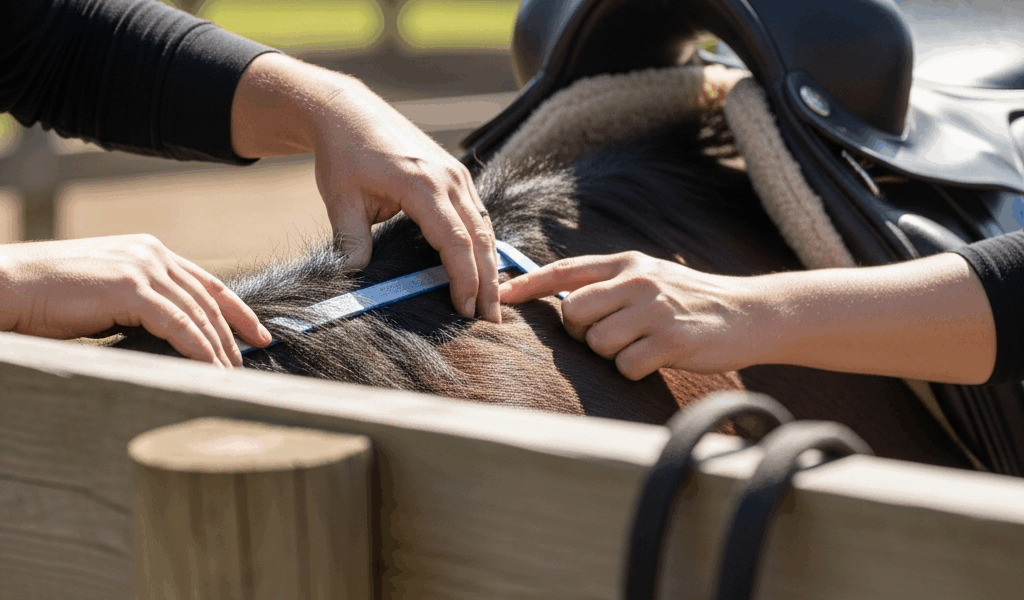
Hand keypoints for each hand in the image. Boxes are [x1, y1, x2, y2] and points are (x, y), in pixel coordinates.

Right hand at [0, 235, 272, 365]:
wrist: (7, 285)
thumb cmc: (49, 297)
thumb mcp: (108, 294)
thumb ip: (143, 303)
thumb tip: (175, 335)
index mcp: (149, 251)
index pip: (208, 283)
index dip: (238, 311)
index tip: (259, 335)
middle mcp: (152, 254)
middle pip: (208, 300)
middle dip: (233, 335)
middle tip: (249, 364)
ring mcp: (142, 267)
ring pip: (197, 313)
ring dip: (218, 348)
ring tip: (231, 376)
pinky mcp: (129, 287)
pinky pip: (178, 325)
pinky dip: (198, 350)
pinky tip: (210, 370)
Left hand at [231, 54, 499, 322]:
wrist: (347, 111)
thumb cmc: (343, 154)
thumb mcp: (340, 199)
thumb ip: (350, 241)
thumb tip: (354, 281)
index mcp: (422, 185)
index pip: (455, 241)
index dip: (464, 279)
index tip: (464, 310)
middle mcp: (448, 178)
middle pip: (480, 237)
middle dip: (488, 281)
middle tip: (491, 320)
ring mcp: (456, 174)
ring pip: (484, 226)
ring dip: (489, 265)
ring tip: (492, 302)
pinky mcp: (455, 174)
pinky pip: (477, 214)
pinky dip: (481, 244)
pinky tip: (481, 270)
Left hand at [498, 251, 764, 379]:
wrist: (750, 313)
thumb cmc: (691, 300)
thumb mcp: (650, 277)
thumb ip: (609, 284)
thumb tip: (561, 303)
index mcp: (627, 263)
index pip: (565, 271)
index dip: (528, 284)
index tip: (502, 296)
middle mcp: (637, 281)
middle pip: (573, 314)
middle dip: (582, 333)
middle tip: (610, 336)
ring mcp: (654, 310)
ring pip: (598, 344)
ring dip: (613, 354)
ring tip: (643, 344)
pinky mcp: (670, 340)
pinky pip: (627, 366)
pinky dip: (636, 370)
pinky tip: (658, 359)